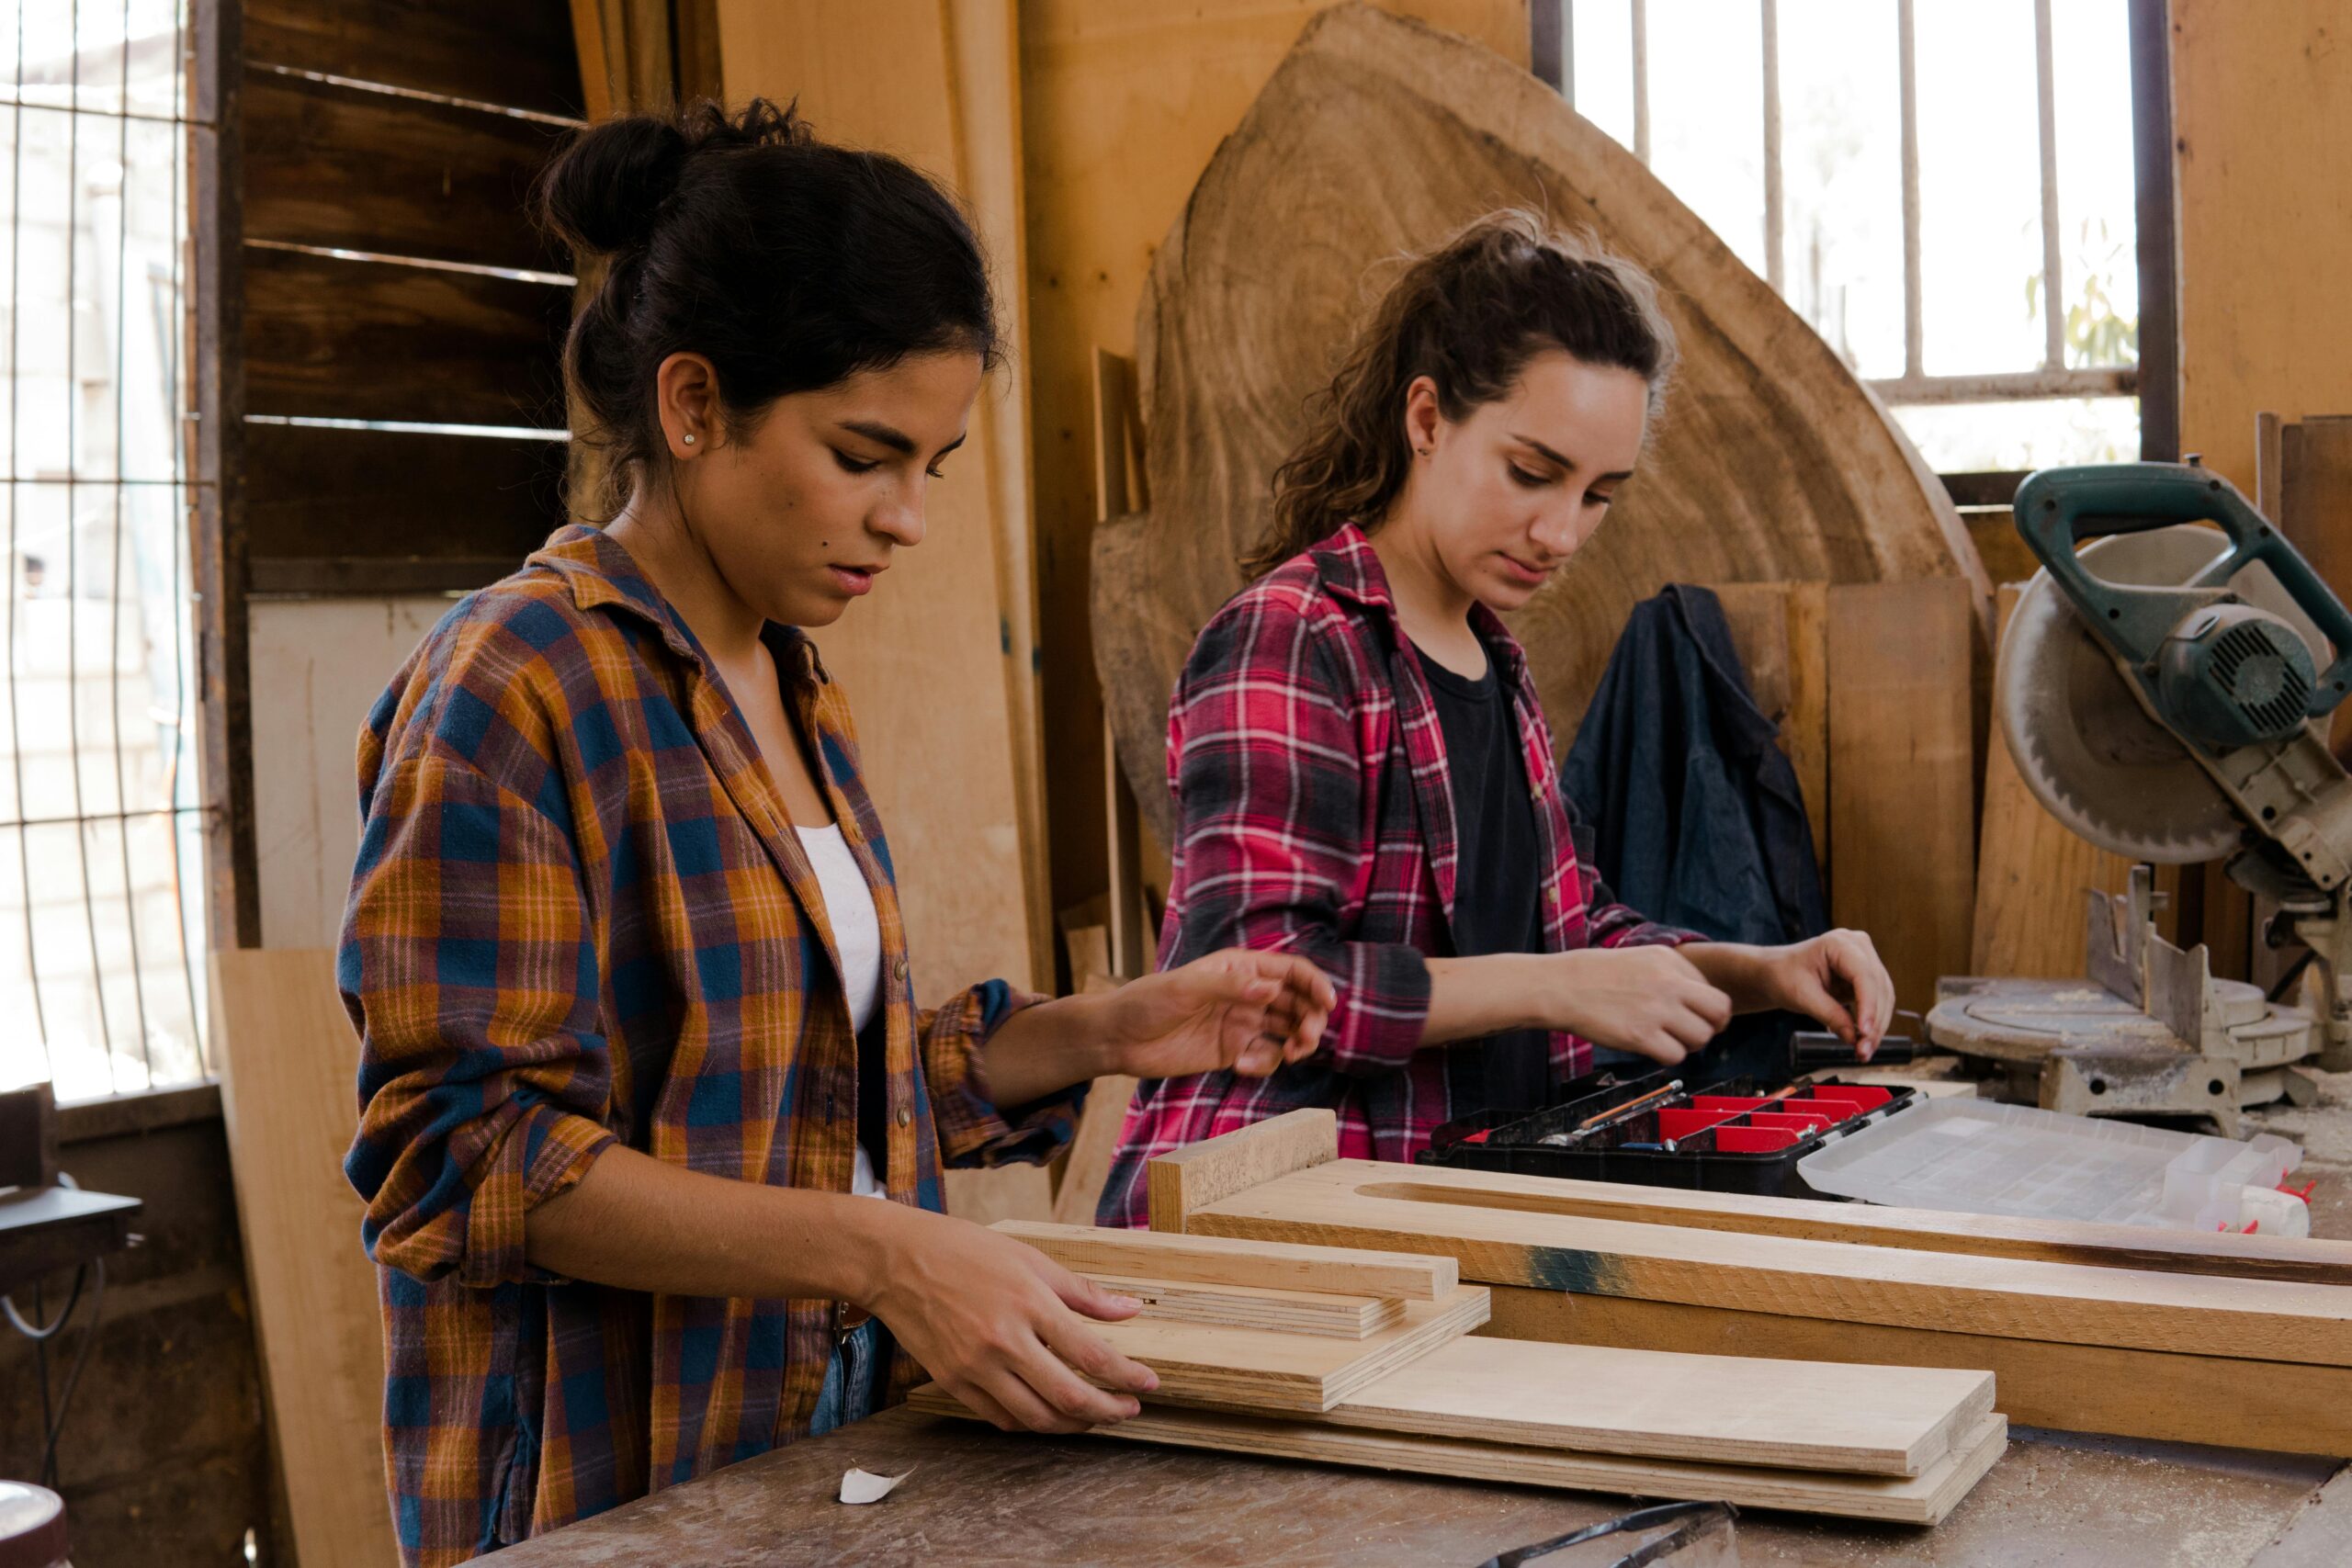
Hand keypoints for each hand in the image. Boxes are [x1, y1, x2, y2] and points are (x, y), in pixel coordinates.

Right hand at [866, 1207, 1158, 1432]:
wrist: (896, 1260)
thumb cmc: (964, 1250)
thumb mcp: (1030, 1258)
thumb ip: (1082, 1291)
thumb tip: (1129, 1309)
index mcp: (1029, 1304)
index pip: (1092, 1355)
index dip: (1127, 1376)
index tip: (1149, 1384)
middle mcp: (1004, 1341)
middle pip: (1069, 1398)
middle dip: (1108, 1412)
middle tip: (1128, 1410)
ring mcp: (975, 1367)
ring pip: (1036, 1418)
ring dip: (1073, 1425)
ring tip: (1093, 1416)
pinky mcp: (953, 1382)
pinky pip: (1001, 1418)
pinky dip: (1031, 1422)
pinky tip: (1047, 1411)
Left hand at [1095, 948, 1336, 1080]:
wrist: (1119, 1039)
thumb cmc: (1146, 1002)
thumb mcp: (1185, 988)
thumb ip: (1229, 986)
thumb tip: (1270, 988)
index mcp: (1239, 968)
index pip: (1290, 971)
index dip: (1314, 984)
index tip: (1328, 1003)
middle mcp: (1247, 994)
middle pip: (1296, 1003)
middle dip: (1310, 1020)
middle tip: (1306, 1040)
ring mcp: (1241, 1024)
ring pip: (1287, 1031)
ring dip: (1297, 1043)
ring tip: (1291, 1055)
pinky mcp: (1232, 1052)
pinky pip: (1264, 1058)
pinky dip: (1264, 1064)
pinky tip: (1242, 1067)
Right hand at [1545, 946, 1732, 1064]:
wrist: (1561, 986)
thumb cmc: (1596, 974)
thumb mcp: (1641, 958)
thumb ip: (1674, 974)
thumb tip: (1701, 1003)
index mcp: (1669, 960)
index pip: (1711, 990)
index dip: (1705, 1009)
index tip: (1691, 1016)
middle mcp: (1669, 982)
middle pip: (1720, 1011)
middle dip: (1713, 1026)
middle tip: (1694, 1032)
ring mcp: (1656, 1009)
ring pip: (1701, 1037)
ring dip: (1688, 1044)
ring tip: (1666, 1039)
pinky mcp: (1641, 1035)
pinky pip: (1676, 1055)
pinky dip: (1667, 1056)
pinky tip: (1650, 1047)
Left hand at [1754, 929, 1894, 1058]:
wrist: (1776, 973)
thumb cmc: (1783, 975)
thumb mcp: (1801, 995)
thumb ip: (1829, 1014)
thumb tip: (1854, 1038)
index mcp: (1840, 943)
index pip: (1864, 976)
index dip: (1868, 1005)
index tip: (1864, 1032)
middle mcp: (1859, 948)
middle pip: (1878, 988)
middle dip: (1874, 1023)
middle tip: (1864, 1051)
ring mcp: (1865, 961)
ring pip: (1883, 997)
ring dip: (1876, 1027)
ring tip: (1863, 1052)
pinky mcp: (1866, 978)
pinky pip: (1877, 1002)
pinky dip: (1872, 1023)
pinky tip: (1861, 1041)